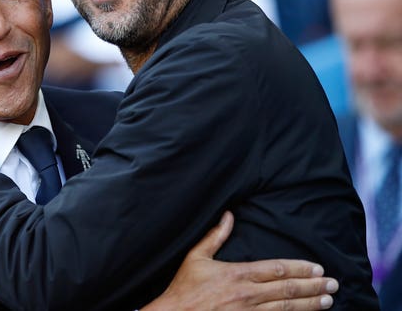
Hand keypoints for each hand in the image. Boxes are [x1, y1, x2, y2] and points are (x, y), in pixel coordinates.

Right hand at [142, 212, 337, 310]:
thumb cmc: (184, 288)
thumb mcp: (196, 257)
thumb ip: (215, 236)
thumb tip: (228, 215)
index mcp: (237, 274)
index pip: (276, 269)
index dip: (299, 268)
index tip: (317, 268)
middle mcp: (247, 295)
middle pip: (287, 290)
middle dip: (312, 286)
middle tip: (333, 284)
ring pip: (285, 309)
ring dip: (309, 304)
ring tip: (327, 301)